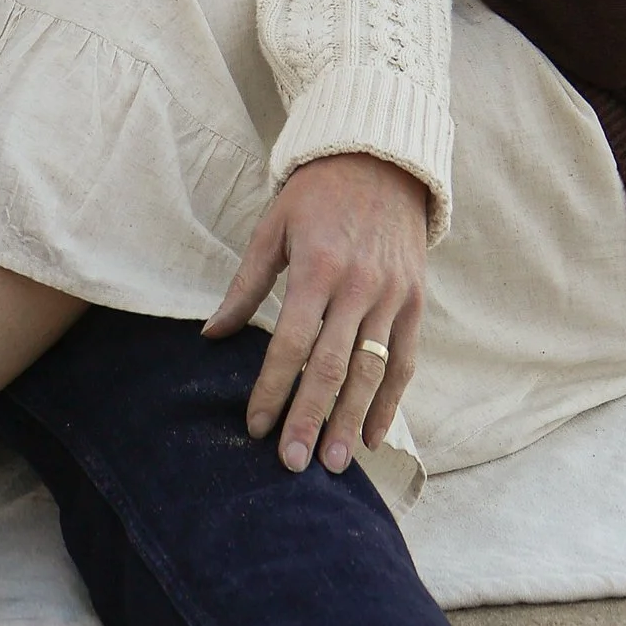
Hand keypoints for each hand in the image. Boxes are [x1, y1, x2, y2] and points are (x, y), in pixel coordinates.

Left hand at [203, 151, 426, 473]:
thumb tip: (211, 335)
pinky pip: (404, 362)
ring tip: (334, 464)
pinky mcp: (414, 302)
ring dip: (351, 422)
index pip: (292, 342)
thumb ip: (246, 285)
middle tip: (292, 464)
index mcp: (318, 268)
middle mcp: (359, 287)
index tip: (256, 426)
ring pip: (371, 372)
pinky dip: (391, 403)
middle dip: (309, 418)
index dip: (272, 387)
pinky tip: (374, 436)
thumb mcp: (274, 229)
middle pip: (332, 367)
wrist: (381, 160)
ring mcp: (391, 297)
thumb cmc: (316, 196)